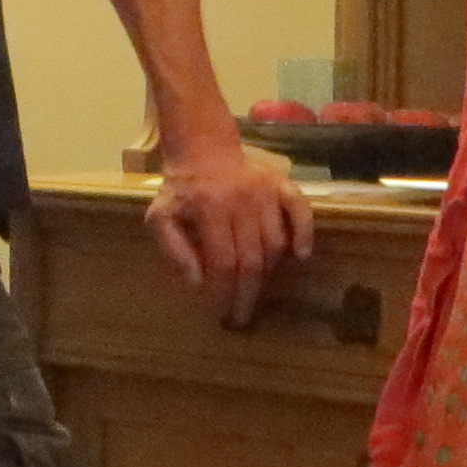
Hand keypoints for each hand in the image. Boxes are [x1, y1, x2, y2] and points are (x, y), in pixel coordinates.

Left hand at [149, 137, 317, 327]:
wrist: (203, 150)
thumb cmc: (181, 190)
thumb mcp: (161, 217)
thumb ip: (174, 250)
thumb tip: (197, 283)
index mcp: (209, 209)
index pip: (222, 262)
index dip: (224, 292)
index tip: (223, 313)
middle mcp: (241, 200)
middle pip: (251, 259)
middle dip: (247, 294)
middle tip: (242, 317)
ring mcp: (266, 191)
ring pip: (275, 243)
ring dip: (267, 272)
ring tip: (255, 289)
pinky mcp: (283, 184)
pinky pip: (302, 210)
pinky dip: (305, 233)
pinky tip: (301, 256)